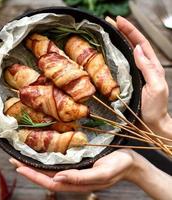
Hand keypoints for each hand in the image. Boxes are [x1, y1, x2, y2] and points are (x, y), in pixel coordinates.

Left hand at [10, 149, 138, 191]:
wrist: (131, 161)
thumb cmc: (118, 166)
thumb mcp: (102, 173)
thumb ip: (80, 178)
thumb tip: (57, 178)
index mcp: (77, 183)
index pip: (50, 183)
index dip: (34, 176)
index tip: (19, 167)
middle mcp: (72, 178)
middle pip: (46, 177)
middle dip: (29, 169)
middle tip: (13, 159)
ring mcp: (74, 170)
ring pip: (50, 170)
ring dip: (34, 164)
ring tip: (20, 156)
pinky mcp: (77, 162)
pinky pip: (58, 162)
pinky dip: (46, 159)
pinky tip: (40, 152)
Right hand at [116, 16, 171, 139]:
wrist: (151, 124)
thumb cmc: (155, 108)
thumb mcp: (156, 87)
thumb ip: (148, 68)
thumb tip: (137, 49)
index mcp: (151, 66)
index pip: (140, 43)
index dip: (130, 30)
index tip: (118, 21)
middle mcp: (142, 67)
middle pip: (132, 44)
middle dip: (122, 31)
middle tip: (109, 22)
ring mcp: (133, 74)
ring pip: (125, 53)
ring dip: (116, 41)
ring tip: (105, 33)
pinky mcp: (126, 81)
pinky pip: (118, 65)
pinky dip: (112, 56)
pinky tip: (104, 53)